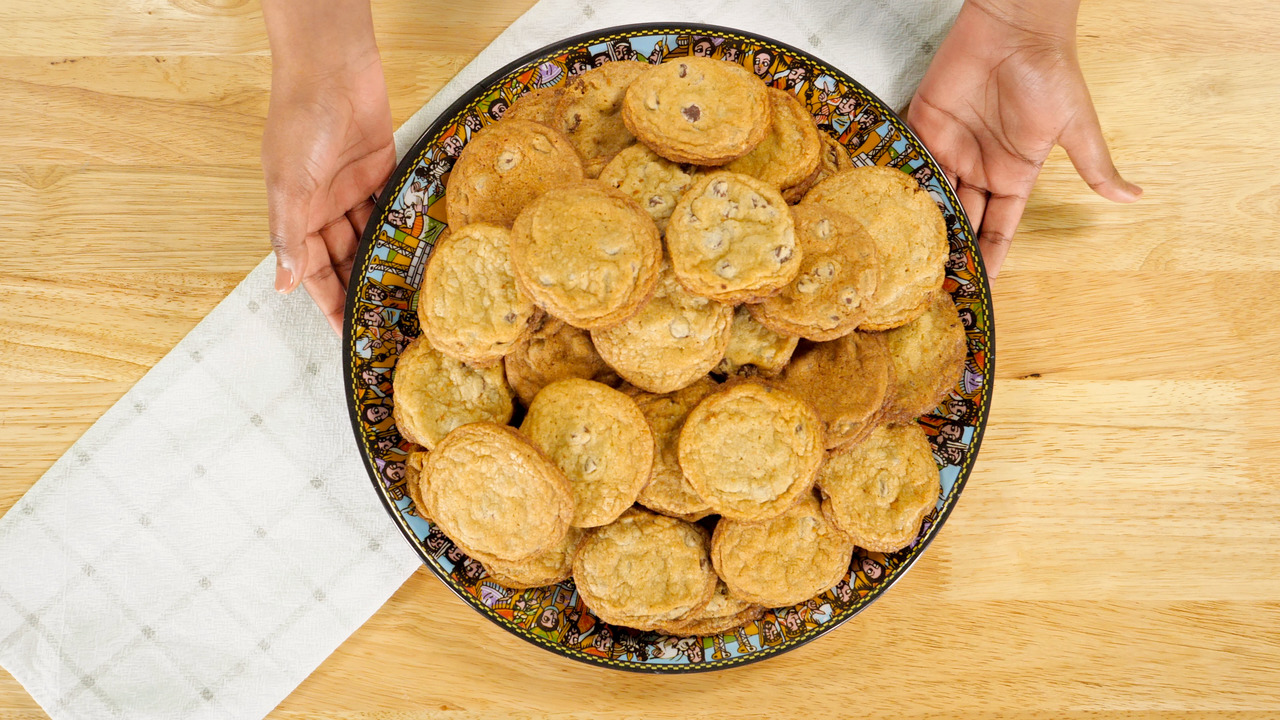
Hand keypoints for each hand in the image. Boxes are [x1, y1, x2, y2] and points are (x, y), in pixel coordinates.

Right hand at [261, 0, 394, 332]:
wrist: (332, 69)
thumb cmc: (299, 120)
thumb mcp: (288, 184)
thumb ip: (289, 236)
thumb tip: (282, 284)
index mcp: (296, 215)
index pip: (314, 273)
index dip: (330, 303)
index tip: (349, 335)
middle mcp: (324, 208)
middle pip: (346, 260)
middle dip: (364, 289)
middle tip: (392, 322)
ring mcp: (354, 191)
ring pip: (372, 238)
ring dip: (388, 263)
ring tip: (413, 297)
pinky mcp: (382, 172)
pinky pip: (394, 209)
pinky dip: (405, 229)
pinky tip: (423, 254)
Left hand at [907, 0, 1141, 276]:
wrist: (1015, 27)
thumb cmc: (1049, 71)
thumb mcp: (1075, 126)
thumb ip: (1095, 166)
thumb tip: (1134, 197)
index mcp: (1014, 175)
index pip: (998, 226)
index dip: (988, 257)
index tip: (979, 290)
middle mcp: (979, 168)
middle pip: (960, 219)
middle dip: (949, 250)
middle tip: (931, 286)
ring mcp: (950, 149)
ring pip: (931, 198)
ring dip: (920, 226)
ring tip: (905, 260)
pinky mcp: (923, 126)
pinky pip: (909, 163)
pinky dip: (898, 186)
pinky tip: (885, 215)